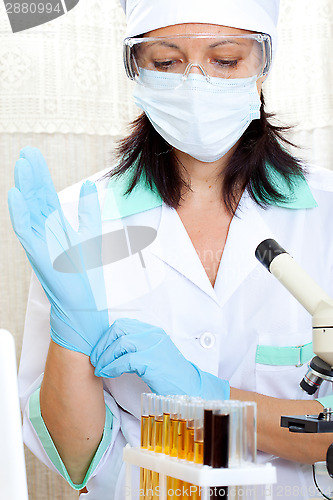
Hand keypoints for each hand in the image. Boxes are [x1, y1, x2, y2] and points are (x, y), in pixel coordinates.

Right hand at [8, 147, 108, 354]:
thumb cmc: (86, 273)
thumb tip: (89, 184)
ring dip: (24, 187)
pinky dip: (19, 213)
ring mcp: (39, 241)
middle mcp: (44, 230)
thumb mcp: (91, 234)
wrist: (85, 304)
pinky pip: (25, 231)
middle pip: (35, 197)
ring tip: (22, 166)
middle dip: (31, 175)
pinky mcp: (38, 254)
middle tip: (26, 153)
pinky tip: (16, 195)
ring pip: (28, 210)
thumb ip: (90, 210)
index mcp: (55, 225)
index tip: (33, 155)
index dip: (39, 175)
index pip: (45, 194)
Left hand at [91, 318, 229, 398]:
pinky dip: (112, 367)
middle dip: (102, 345)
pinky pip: (125, 360)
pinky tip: (108, 374)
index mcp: (152, 331)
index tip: (99, 350)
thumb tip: (110, 349)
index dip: (106, 336)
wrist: (190, 388)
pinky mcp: (152, 361)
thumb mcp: (153, 354)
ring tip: (100, 369)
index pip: (122, 324)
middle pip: (118, 329)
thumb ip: (136, 347)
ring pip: (120, 343)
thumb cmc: (170, 375)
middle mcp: (152, 335)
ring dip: (105, 357)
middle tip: (96, 359)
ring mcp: (153, 346)